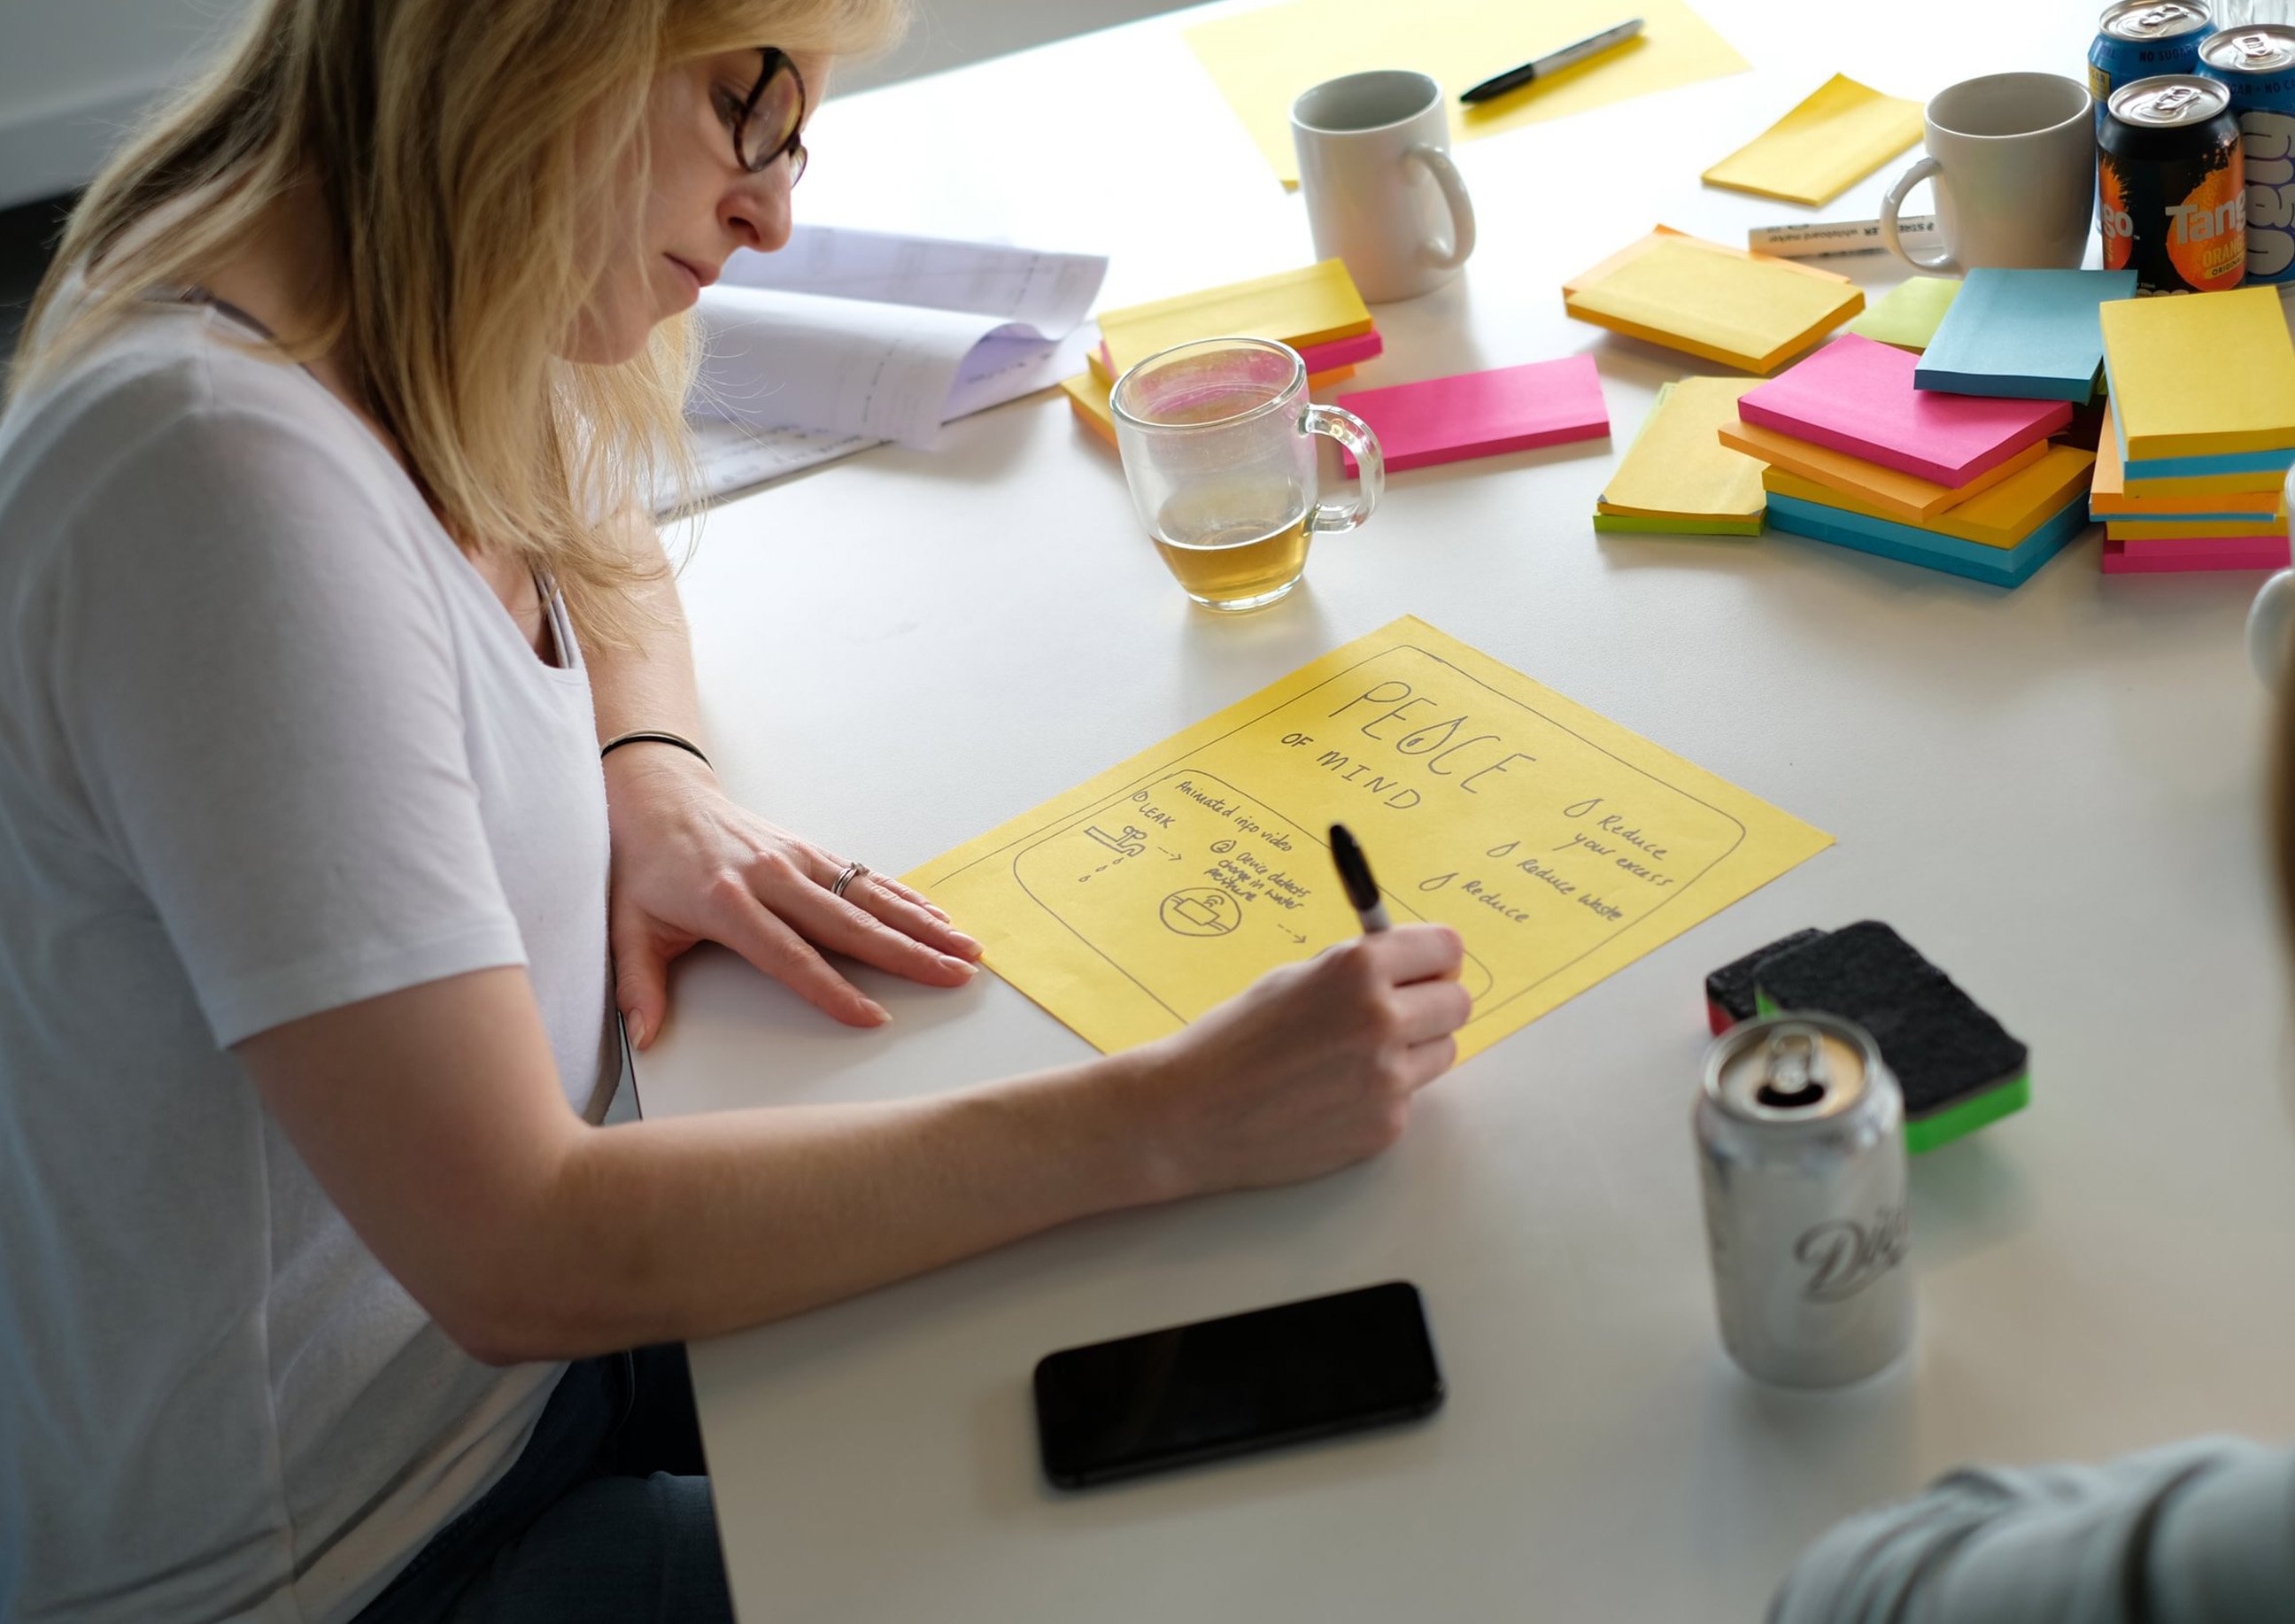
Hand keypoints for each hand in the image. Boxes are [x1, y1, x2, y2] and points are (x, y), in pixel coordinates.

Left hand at [602, 747, 981, 1043]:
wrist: (660, 797)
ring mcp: (797, 859)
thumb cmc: (646, 867)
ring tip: (965, 950)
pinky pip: (867, 876)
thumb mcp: (629, 927)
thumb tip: (644, 1037)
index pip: (789, 955)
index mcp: (727, 903)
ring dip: (922, 926)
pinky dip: (907, 898)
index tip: (872, 1017)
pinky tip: (939, 918)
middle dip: (906, 955)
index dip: (832, 989)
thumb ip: (639, 986)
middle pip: (849, 924)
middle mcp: (771, 878)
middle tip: (952, 979)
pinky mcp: (811, 849)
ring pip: (869, 897)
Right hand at [1118, 924, 1469, 1200]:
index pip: (1446, 948)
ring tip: (1354, 1057)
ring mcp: (1388, 1079)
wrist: (1191, 1115)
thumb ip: (1356, 969)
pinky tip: (1333, 1095)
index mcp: (1358, 969)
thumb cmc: (1232, 1040)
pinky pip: (1409, 1097)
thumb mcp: (1293, 978)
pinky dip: (1382, 1094)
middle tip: (1395, 1011)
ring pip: (1442, 1052)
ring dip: (1413, 1049)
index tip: (1422, 966)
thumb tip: (1409, 966)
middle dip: (1430, 1002)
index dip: (1432, 957)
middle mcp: (1382, 1020)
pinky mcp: (1385, 1126)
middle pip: (1457, 1002)